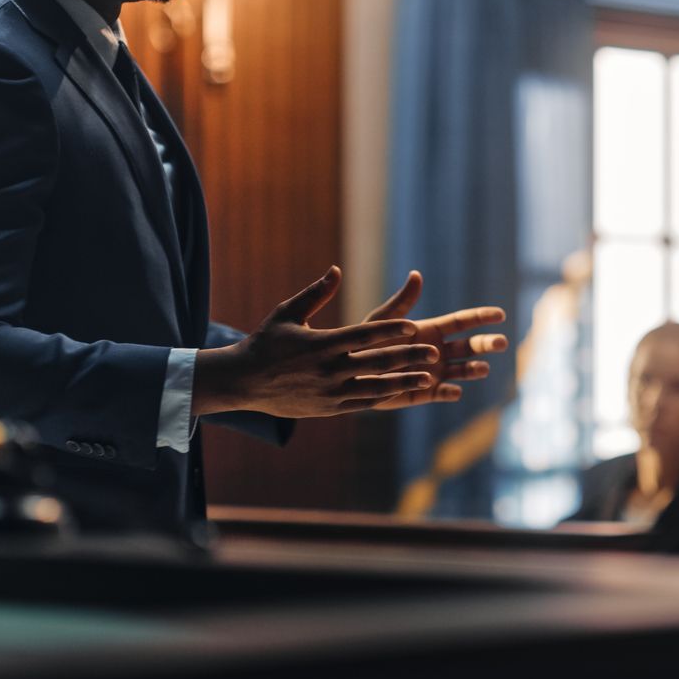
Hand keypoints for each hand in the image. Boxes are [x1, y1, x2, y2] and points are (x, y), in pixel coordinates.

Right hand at [193, 266, 441, 418]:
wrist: (243, 382)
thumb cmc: (265, 342)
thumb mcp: (287, 313)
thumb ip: (315, 293)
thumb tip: (336, 270)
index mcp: (321, 343)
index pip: (363, 335)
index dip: (389, 331)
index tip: (412, 326)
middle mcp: (329, 369)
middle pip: (377, 362)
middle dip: (408, 356)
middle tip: (434, 352)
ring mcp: (330, 391)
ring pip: (375, 387)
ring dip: (404, 381)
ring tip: (428, 377)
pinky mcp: (329, 408)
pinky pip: (362, 403)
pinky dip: (384, 397)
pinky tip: (402, 392)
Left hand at [356, 270, 507, 410]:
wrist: (350, 372)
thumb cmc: (364, 342)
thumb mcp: (383, 320)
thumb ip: (402, 302)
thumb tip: (416, 274)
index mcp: (431, 330)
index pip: (462, 322)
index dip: (481, 317)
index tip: (500, 314)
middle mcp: (437, 351)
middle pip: (469, 347)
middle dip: (486, 344)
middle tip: (500, 343)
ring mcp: (433, 372)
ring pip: (461, 371)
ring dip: (473, 369)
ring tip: (482, 368)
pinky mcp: (424, 392)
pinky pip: (441, 393)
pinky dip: (450, 392)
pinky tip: (454, 390)